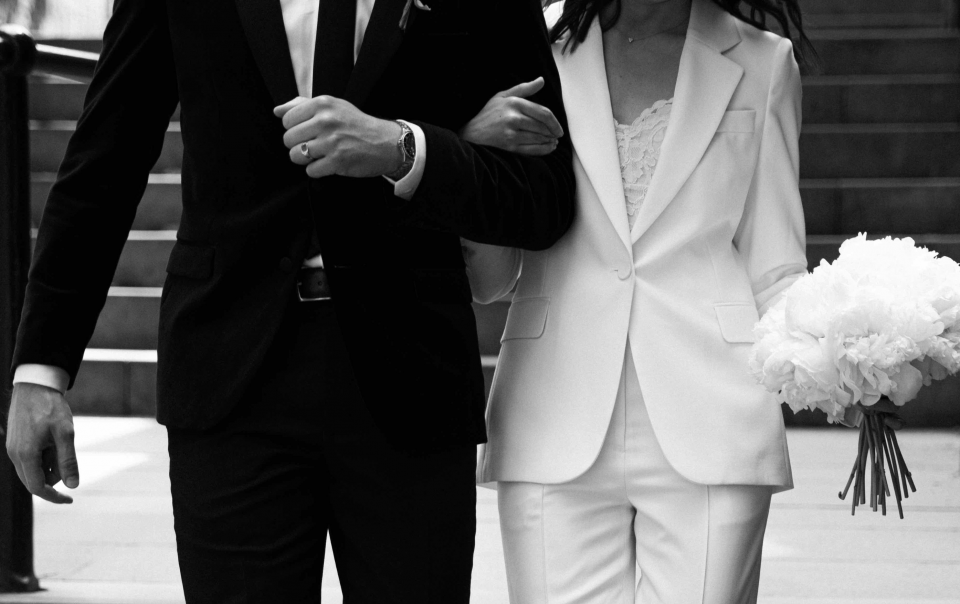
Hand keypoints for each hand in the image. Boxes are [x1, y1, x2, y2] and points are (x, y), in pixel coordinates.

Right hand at [5, 383, 78, 503]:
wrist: (35, 385)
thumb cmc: (51, 407)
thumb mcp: (66, 434)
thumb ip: (68, 461)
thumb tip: (73, 485)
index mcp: (26, 455)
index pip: (38, 487)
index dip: (54, 496)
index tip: (70, 500)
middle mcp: (15, 455)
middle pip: (33, 481)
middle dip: (53, 479)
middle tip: (69, 464)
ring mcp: (13, 448)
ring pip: (31, 470)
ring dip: (49, 466)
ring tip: (59, 444)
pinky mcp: (15, 442)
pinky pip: (29, 459)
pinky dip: (43, 458)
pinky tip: (52, 442)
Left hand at [274, 96, 401, 178]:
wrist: (386, 142)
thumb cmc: (356, 124)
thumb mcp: (332, 106)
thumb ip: (302, 106)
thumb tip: (277, 111)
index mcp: (322, 104)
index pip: (287, 120)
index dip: (295, 129)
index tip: (309, 132)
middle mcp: (325, 121)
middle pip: (288, 139)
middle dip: (298, 145)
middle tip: (315, 145)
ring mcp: (332, 142)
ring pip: (296, 156)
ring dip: (306, 159)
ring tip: (320, 155)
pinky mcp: (337, 161)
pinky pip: (311, 171)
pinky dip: (318, 170)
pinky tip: (329, 163)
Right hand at [459, 77, 562, 155]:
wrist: (472, 132)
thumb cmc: (489, 113)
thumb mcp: (503, 95)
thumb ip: (524, 89)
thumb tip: (541, 80)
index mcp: (514, 103)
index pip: (543, 112)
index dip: (555, 122)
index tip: (559, 128)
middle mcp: (514, 118)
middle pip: (543, 126)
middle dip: (553, 132)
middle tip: (557, 135)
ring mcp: (511, 133)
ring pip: (539, 138)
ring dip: (550, 142)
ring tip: (554, 142)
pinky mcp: (509, 146)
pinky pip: (532, 149)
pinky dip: (544, 150)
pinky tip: (548, 148)